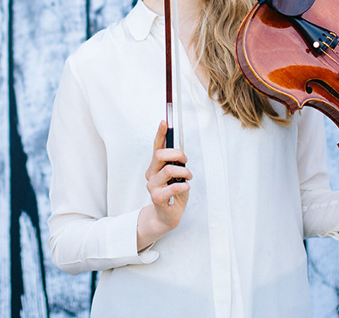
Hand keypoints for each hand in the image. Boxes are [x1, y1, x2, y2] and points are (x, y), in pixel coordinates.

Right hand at [137, 120, 191, 250]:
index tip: (164, 121)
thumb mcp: (176, 176)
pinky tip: (185, 188)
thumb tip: (180, 152)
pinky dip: (183, 186)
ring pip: (169, 169)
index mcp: (156, 167)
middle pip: (160, 155)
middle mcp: (151, 174)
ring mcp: (152, 186)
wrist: (167, 217)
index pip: (157, 147)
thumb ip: (176, 164)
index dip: (160, 133)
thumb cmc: (174, 194)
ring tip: (188, 178)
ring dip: (184, 172)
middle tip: (185, 162)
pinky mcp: (157, 198)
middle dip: (177, 154)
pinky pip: (173, 187)